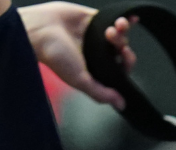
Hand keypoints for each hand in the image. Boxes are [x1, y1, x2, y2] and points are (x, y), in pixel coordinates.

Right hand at [19, 2, 136, 108]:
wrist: (43, 28)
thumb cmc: (56, 56)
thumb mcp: (80, 80)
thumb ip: (101, 93)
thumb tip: (122, 105)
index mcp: (93, 70)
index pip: (118, 70)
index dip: (126, 64)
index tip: (125, 56)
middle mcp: (96, 55)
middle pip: (121, 52)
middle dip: (123, 47)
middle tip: (120, 45)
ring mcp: (96, 36)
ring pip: (119, 35)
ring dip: (121, 32)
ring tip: (110, 30)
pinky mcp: (94, 20)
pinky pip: (114, 19)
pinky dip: (126, 20)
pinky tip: (132, 18)